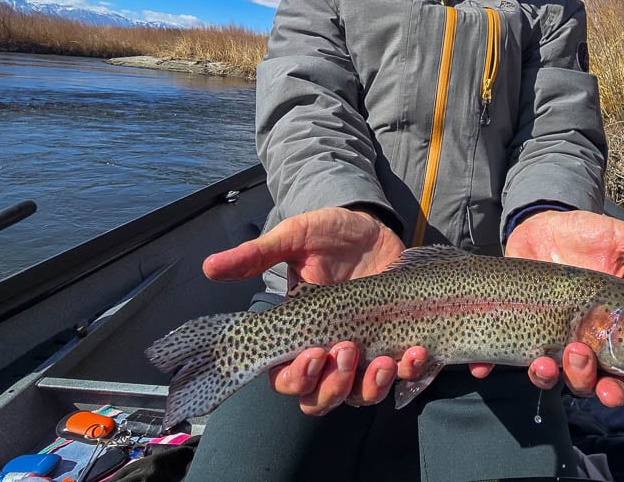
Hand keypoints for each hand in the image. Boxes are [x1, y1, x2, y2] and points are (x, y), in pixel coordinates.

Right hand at [202, 206, 414, 414]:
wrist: (374, 226)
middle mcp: (327, 352)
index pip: (285, 378)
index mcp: (297, 335)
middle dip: (333, 386)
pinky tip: (414, 353)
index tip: (312, 353)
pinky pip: (402, 377)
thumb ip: (257, 255)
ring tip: (384, 361)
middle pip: (321, 398)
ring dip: (370, 386)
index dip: (297, 377)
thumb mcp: (294, 238)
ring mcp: (363, 353)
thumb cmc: (329, 234)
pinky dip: (409, 372)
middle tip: (347, 351)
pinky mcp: (396, 346)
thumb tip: (209, 267)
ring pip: (359, 397)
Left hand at [494, 209, 623, 406]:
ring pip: (548, 375)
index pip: (621, 371)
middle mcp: (580, 341)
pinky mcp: (513, 329)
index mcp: (611, 330)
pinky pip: (499, 359)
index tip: (614, 391)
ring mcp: (545, 337)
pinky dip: (489, 366)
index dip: (618, 389)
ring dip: (545, 377)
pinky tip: (482, 367)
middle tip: (580, 355)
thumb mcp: (620, 240)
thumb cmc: (586, 235)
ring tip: (543, 360)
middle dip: (584, 381)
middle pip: (586, 381)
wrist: (539, 222)